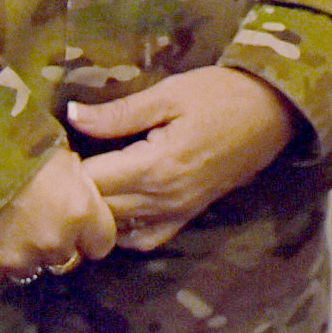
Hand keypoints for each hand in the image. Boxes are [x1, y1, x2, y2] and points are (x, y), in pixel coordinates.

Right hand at [0, 146, 114, 285]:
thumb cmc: (13, 141)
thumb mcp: (60, 154)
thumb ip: (77, 185)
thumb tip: (82, 196)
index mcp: (80, 211)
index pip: (102, 243)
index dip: (89, 233)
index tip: (77, 222)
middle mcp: (54, 242)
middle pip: (65, 257)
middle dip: (54, 241)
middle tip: (34, 217)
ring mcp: (17, 260)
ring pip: (29, 267)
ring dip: (22, 252)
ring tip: (4, 224)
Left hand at [72, 67, 300, 250]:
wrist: (274, 112)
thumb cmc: (222, 94)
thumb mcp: (170, 93)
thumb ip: (119, 112)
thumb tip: (72, 115)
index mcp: (155, 166)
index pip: (90, 182)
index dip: (66, 167)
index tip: (57, 147)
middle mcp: (163, 199)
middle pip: (99, 209)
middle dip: (76, 189)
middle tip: (65, 163)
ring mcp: (176, 212)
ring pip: (117, 227)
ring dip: (97, 208)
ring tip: (88, 180)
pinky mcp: (188, 215)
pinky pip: (145, 238)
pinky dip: (124, 229)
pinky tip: (116, 205)